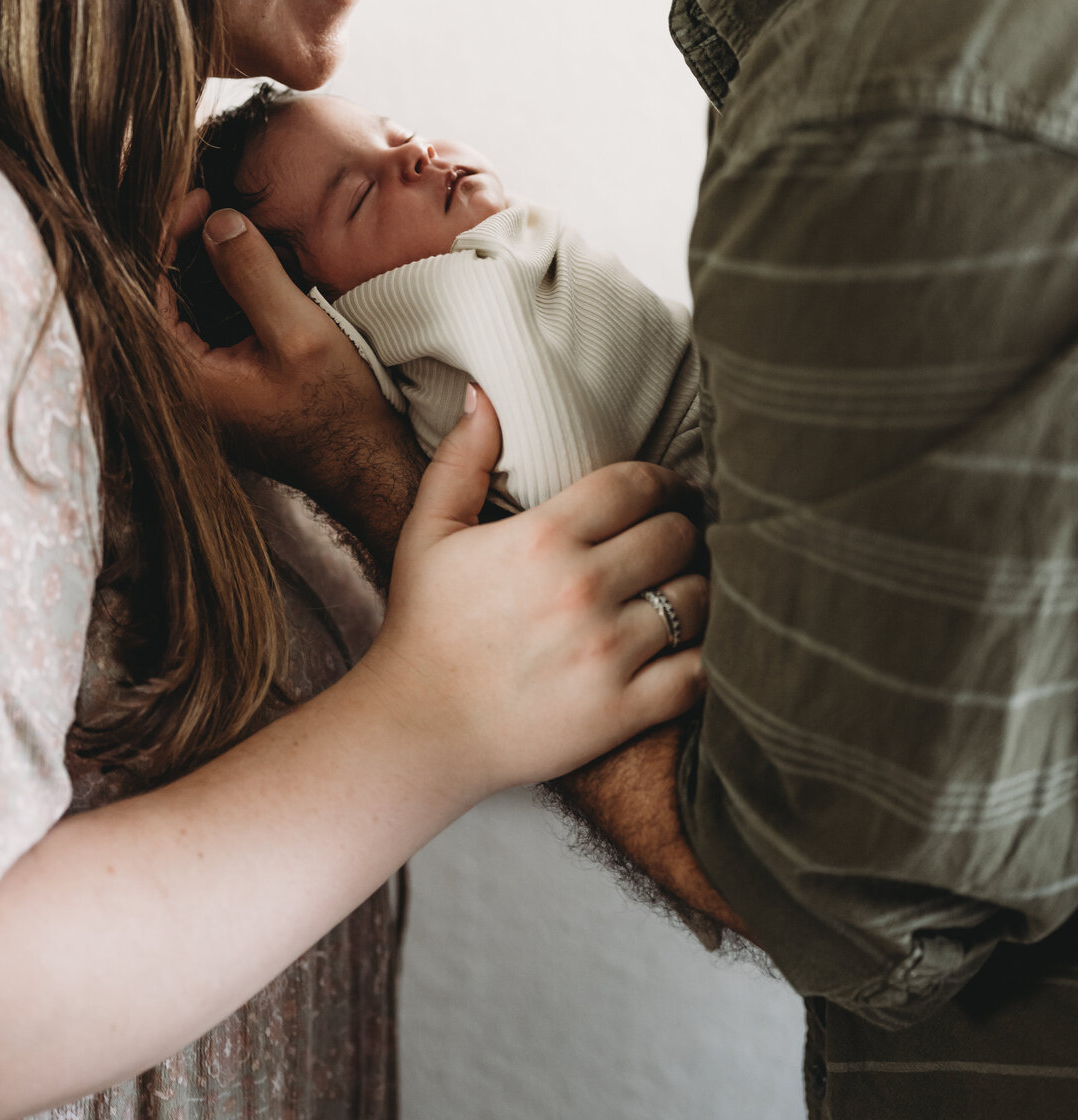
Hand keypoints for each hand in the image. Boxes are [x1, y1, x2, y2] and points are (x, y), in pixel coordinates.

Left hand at [160, 199, 423, 559]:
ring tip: (216, 220)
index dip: (165, 233)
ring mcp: (192, 391)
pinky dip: (206, 290)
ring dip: (191, 262)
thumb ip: (252, 275)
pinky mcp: (213, 388)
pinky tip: (230, 263)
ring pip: (171, 309)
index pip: (143, 289)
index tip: (199, 197)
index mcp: (179, 379)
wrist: (363, 465)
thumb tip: (218, 220)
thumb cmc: (337, 411)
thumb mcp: (299, 333)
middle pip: (150, 296)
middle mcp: (173, 389)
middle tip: (207, 202)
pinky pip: (192, 327)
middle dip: (175, 242)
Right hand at [361, 388, 709, 798]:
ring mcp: (607, 653)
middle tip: (680, 537)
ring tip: (685, 588)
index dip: (663, 482)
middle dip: (683, 530)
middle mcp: (582, 590)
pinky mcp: (622, 712)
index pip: (636, 486)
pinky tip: (689, 644)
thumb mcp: (429, 531)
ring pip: (698, 599)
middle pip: (677, 535)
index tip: (669, 490)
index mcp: (542, 539)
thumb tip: (483, 394)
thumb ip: (462, 457)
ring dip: (698, 589)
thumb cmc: (424, 625)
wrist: (416, 728)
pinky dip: (706, 656)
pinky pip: (699, 672)